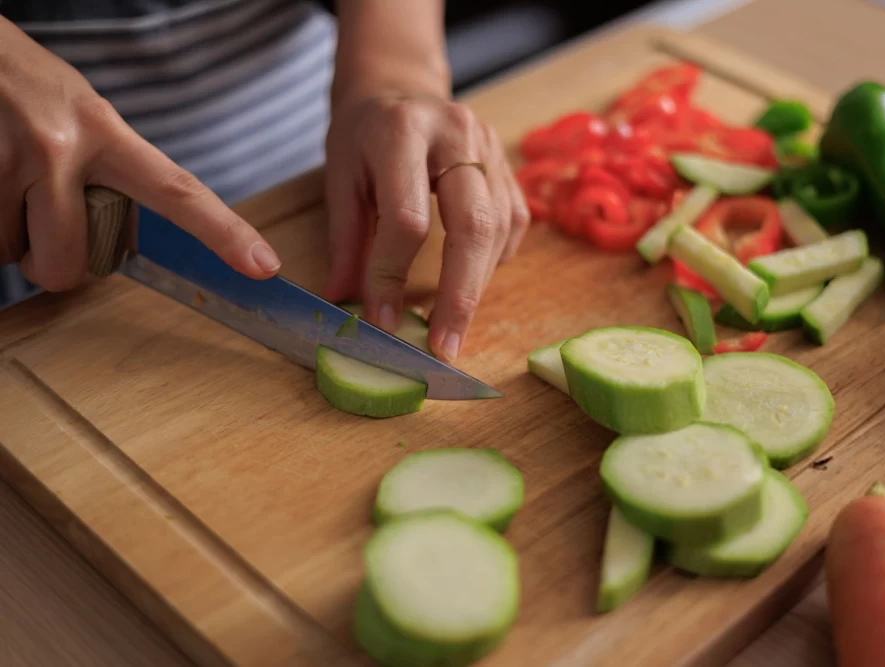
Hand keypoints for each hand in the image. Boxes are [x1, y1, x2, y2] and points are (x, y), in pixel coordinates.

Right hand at [0, 17, 280, 291]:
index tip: (264, 266)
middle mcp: (60, 145)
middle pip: (71, 261)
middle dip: (52, 263)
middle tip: (40, 224)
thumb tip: (125, 243)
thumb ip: (113, 172)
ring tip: (5, 186)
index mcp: (105, 131)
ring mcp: (6, 159)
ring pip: (11, 254)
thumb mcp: (82, 117)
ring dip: (8, 238)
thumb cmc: (22, 86)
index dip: (224, 232)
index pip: (177, 190)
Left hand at [323, 91, 529, 361]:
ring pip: (499, 229)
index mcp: (403, 131)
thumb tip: (347, 303)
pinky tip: (467, 280)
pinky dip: (491, 262)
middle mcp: (457, 133)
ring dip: (476, 285)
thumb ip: (347, 240)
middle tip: (445, 346)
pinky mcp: (509, 165)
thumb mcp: (339, 178)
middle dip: (459, 294)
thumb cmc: (362, 136)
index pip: (407, 218)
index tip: (382, 322)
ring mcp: (490, 147)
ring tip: (451, 324)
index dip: (393, 275)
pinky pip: (512, 224)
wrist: (398, 87)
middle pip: (473, 224)